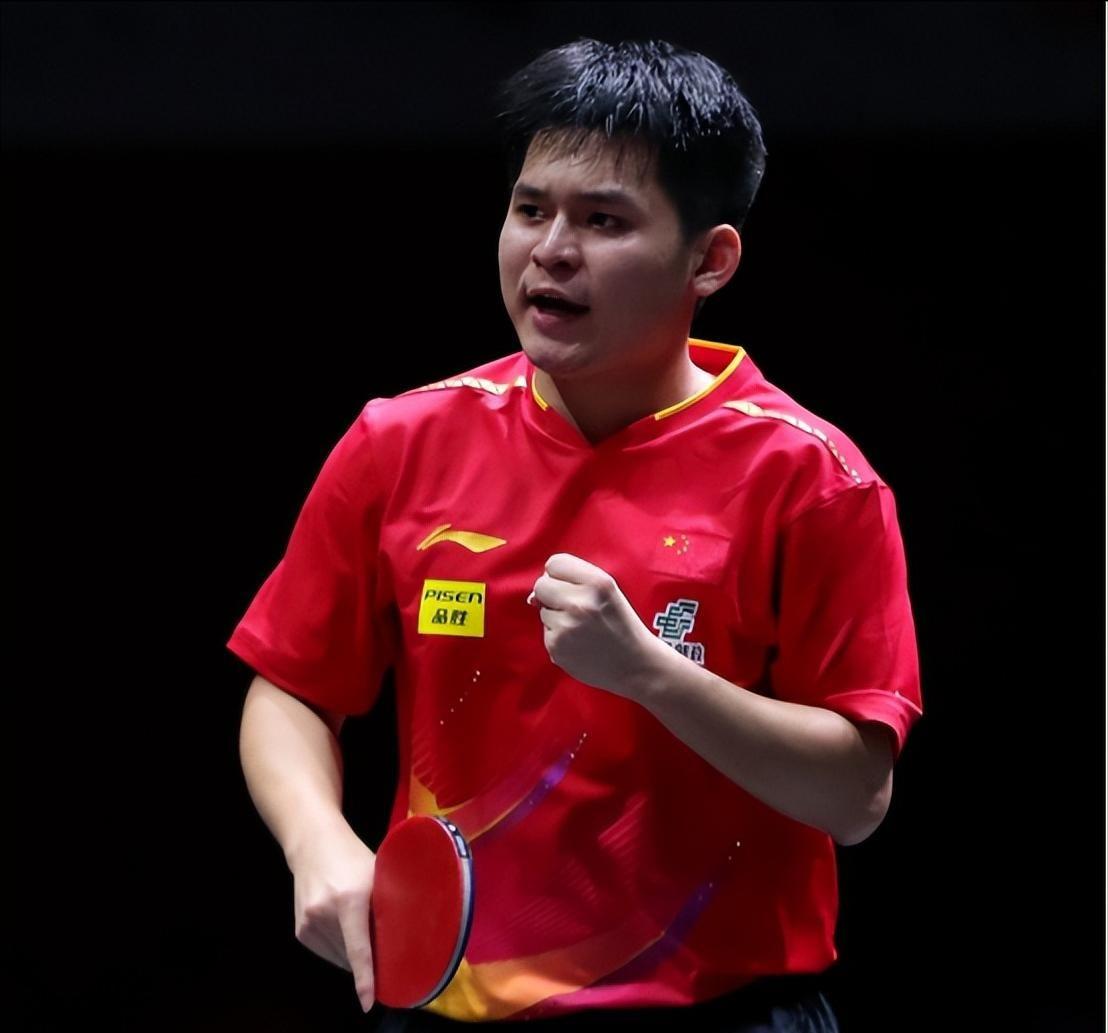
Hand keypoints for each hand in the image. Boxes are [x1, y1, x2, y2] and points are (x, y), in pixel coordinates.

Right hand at [288, 824, 377, 1012]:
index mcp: (349, 899)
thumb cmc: (353, 857)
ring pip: (338, 958)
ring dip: (352, 954)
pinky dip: (339, 949)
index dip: (366, 979)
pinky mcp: (300, 931)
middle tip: (380, 940)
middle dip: (368, 958)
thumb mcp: (377, 875)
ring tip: (358, 926)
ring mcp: (308, 924)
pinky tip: (343, 928)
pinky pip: (326, 952)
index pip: (359, 949)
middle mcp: (324, 914)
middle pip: (350, 956)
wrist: (313, 844)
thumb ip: (386, 904)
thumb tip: (405, 938)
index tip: (369, 1002)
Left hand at [528, 553, 667, 700]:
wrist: (635, 664)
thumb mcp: (608, 592)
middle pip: (541, 585)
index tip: (569, 585)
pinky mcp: (557, 646)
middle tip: (573, 608)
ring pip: (542, 610)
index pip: (555, 563)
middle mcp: (580, 602)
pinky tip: (578, 643)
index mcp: (597, 583)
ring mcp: (567, 625)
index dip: (559, 575)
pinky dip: (558, 637)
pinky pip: (546, 632)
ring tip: (582, 629)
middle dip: (551, 594)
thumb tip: (532, 596)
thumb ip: (575, 581)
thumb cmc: (620, 624)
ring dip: (556, 618)